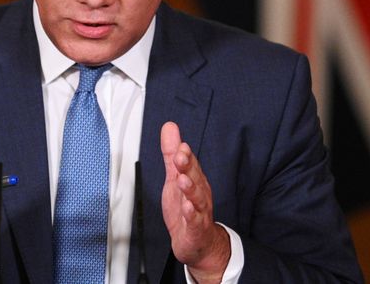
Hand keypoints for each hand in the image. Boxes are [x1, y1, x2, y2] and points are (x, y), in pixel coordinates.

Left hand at [160, 122, 229, 282]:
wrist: (198, 242)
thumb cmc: (187, 209)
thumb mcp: (175, 178)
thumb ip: (172, 154)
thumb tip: (170, 128)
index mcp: (194, 180)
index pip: (190, 164)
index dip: (185, 155)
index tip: (180, 145)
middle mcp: (199, 193)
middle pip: (194, 177)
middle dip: (188, 166)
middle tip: (180, 156)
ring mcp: (199, 211)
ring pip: (196, 198)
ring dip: (190, 188)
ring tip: (182, 180)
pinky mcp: (195, 228)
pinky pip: (194, 221)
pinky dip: (191, 214)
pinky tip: (187, 207)